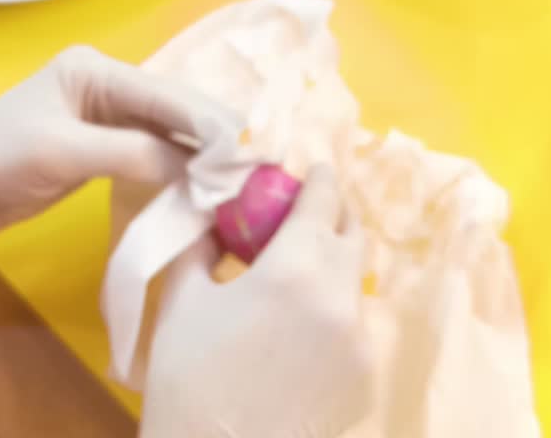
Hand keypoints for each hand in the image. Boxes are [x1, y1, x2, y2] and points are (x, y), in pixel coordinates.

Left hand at [0, 46, 238, 285]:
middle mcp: (106, 83)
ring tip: (244, 181)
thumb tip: (197, 166)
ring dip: (203, 156)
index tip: (254, 153)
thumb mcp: (63, 155)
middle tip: (261, 170)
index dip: (212, 124)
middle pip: (176, 109)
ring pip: (170, 132)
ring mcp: (106, 115)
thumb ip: (132, 153)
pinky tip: (206, 187)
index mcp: (94, 69)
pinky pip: (154, 153)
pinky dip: (180, 169)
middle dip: (216, 138)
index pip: (167, 95)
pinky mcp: (103, 145)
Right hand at [140, 165, 371, 437]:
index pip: (324, 201)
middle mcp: (340, 298)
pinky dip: (332, 322)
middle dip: (332, 219)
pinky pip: (355, 331)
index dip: (319, 180)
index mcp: (296, 268)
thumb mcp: (183, 298)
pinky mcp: (367, 379)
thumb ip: (202, 243)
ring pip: (354, 285)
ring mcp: (361, 343)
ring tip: (295, 285)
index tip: (313, 171)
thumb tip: (213, 213)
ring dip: (332, 272)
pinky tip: (299, 339)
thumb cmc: (186, 377)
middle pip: (352, 236)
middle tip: (304, 219)